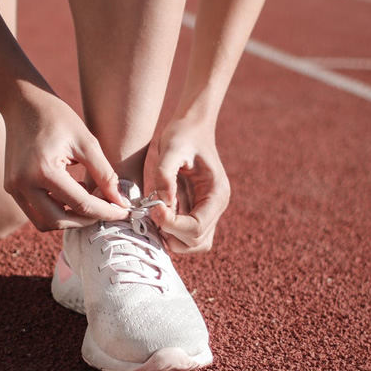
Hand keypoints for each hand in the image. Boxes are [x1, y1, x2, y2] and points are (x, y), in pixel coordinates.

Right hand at [2, 87, 129, 230]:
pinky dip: (55, 210)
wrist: (24, 103)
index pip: (81, 204)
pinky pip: (35, 211)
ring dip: (69, 219)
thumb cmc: (57, 117)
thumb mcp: (87, 142)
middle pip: (59, 220)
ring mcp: (13, 188)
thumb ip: (105, 175)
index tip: (124, 212)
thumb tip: (121, 202)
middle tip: (107, 209)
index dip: (106, 211)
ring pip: (44, 222)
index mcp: (43, 170)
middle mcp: (23, 183)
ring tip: (88, 201)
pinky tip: (72, 195)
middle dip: (86, 220)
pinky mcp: (11, 188)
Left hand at [146, 117, 229, 253]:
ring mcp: (208, 211)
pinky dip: (170, 232)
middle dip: (171, 233)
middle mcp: (215, 207)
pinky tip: (157, 214)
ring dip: (171, 237)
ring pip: (193, 243)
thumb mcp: (171, 148)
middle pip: (197, 241)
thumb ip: (165, 174)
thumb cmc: (183, 135)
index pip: (197, 227)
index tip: (154, 209)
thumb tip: (162, 202)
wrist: (191, 127)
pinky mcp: (196, 211)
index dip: (173, 225)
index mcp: (216, 193)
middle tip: (153, 212)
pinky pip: (186, 235)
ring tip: (155, 215)